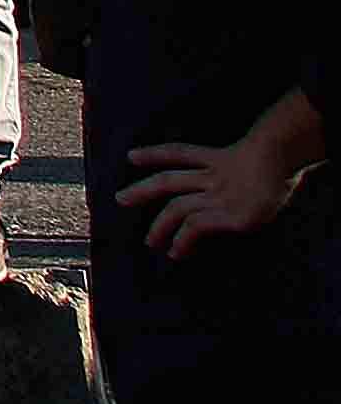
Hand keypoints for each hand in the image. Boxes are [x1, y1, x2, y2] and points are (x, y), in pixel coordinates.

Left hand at [122, 123, 310, 256]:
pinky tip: (176, 250)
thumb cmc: (280, 163)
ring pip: (177, 207)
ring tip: (150, 242)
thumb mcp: (257, 160)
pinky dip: (182, 239)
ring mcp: (218, 194)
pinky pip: (195, 226)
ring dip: (160, 225)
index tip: (131, 156)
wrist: (283, 157)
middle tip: (120, 199)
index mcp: (218, 159)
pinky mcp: (228, 213)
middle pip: (168, 180)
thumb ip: (241, 170)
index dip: (155, 153)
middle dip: (142, 190)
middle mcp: (212, 175)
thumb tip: (237, 182)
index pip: (179, 153)